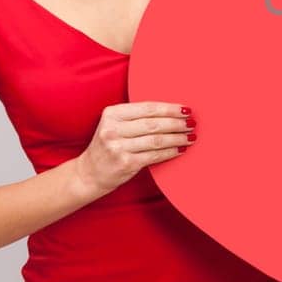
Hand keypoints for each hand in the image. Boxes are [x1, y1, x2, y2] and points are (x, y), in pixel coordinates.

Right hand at [71, 101, 195, 199]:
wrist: (89, 173)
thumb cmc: (108, 146)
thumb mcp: (115, 125)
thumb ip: (136, 117)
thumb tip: (171, 112)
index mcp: (112, 114)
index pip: (147, 108)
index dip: (169, 108)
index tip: (185, 109)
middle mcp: (113, 129)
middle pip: (154, 123)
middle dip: (177, 123)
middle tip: (192, 123)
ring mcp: (118, 147)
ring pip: (157, 139)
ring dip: (177, 138)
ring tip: (190, 136)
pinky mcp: (126, 163)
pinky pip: (154, 155)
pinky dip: (170, 152)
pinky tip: (181, 149)